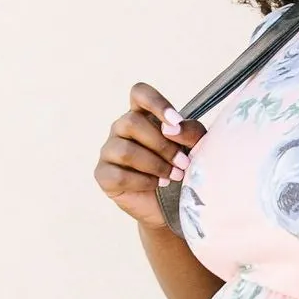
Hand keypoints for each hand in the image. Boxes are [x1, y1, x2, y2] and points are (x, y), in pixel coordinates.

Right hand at [95, 84, 203, 232]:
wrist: (174, 206)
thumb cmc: (183, 169)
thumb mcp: (195, 146)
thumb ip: (189, 131)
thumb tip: (172, 128)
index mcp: (142, 114)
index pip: (139, 93)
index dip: (156, 103)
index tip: (175, 122)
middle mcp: (121, 128)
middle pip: (132, 122)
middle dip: (163, 145)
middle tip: (184, 164)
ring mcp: (109, 150)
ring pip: (126, 150)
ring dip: (155, 165)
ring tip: (174, 176)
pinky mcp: (103, 174)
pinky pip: (119, 174)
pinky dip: (143, 181)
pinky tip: (158, 185)